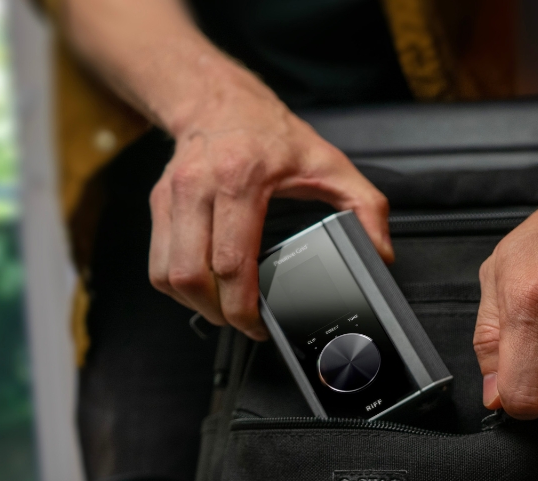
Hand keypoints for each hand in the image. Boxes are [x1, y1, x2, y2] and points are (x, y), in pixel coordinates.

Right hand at [147, 70, 390, 340]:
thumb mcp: (330, 164)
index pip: (231, 262)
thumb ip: (366, 207)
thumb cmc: (271, 134)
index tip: (259, 322)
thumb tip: (380, 251)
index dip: (242, 306)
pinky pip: (157, 262)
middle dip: (219, 313)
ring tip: (223, 310)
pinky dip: (177, 286)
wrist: (220, 101)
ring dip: (195, 304)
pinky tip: (204, 288)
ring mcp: (172, 196)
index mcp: (241, 180)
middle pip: (193, 276)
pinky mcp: (159, 204)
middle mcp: (199, 188)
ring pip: (168, 275)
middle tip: (243, 322)